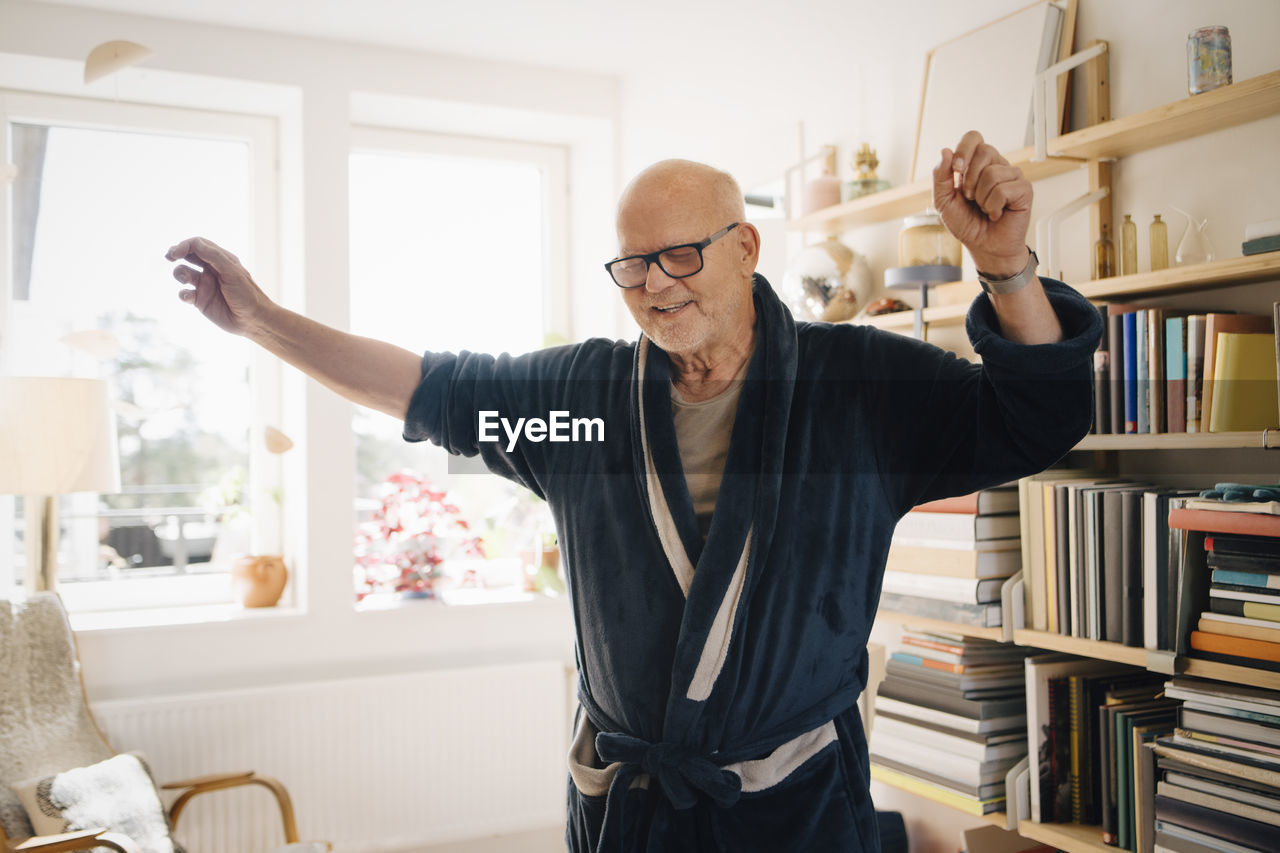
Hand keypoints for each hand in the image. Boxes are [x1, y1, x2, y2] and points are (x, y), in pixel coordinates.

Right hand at [165, 237, 270, 335]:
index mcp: (220, 259)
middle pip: (188, 256)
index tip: (176, 252)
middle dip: (176, 254)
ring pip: (183, 273)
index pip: (198, 245)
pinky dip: (182, 293)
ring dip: (179, 273)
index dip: (185, 245)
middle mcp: (211, 270)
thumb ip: (213, 256)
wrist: (253, 320)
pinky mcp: (200, 300)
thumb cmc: (247, 293)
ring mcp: (204, 285)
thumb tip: (194, 243)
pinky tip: (188, 296)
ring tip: (185, 279)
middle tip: (170, 256)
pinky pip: (185, 293)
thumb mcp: (232, 271)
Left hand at [932, 131, 1031, 277]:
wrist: (984, 247)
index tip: (956, 171)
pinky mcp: (1024, 189)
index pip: (974, 137)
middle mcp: (996, 165)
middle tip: (971, 198)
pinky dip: (993, 206)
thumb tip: (945, 151)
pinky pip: (1003, 189)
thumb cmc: (967, 224)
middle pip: (984, 151)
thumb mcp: (944, 202)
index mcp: (977, 164)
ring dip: (981, 198)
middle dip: (970, 179)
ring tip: (985, 208)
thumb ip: (941, 177)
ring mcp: (1012, 176)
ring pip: (992, 173)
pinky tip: (996, 213)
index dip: (964, 150)